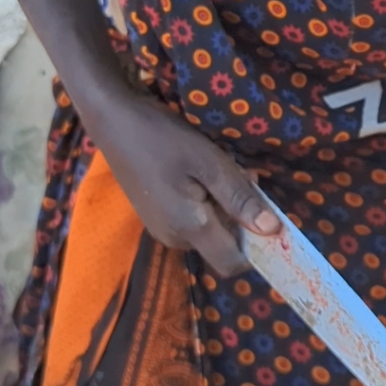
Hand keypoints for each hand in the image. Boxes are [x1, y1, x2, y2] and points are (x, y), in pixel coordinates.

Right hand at [86, 81, 279, 274]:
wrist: (113, 121)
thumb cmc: (162, 138)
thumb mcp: (209, 162)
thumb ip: (240, 198)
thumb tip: (272, 230)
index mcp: (189, 229)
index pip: (232, 264)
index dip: (255, 248)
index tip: (268, 219)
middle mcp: (175, 239)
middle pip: (222, 245)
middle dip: (239, 218)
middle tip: (240, 176)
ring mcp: (162, 229)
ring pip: (209, 230)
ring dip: (222, 206)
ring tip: (217, 169)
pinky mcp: (155, 218)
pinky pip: (192, 220)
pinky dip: (204, 202)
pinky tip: (198, 172)